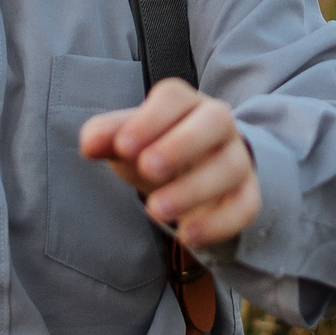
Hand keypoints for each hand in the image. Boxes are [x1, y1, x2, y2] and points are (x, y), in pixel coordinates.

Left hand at [78, 78, 260, 248]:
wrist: (193, 172)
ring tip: (156, 212)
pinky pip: (245, 206)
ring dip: (194, 189)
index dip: (150, 120)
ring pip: (230, 166)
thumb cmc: (155, 148)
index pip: (174, 98)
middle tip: (147, 170)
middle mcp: (218, 122)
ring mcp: (237, 157)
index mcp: (184, 102)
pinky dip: (219, 224)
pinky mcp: (247, 193)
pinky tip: (188, 237)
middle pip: (215, 121)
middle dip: (182, 144)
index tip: (122, 147)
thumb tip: (88, 144)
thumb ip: (107, 137)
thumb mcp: (128, 141)